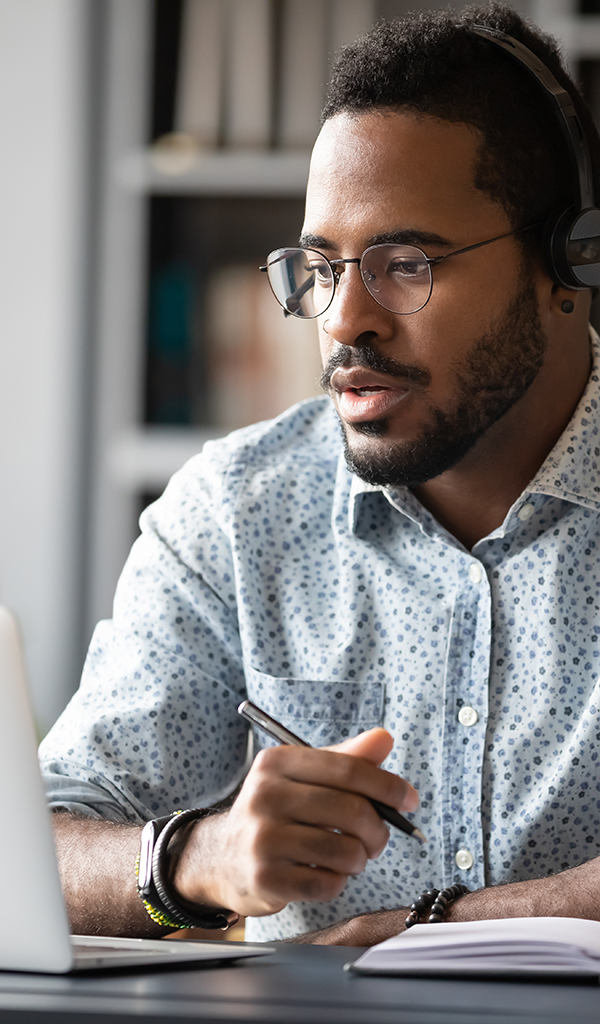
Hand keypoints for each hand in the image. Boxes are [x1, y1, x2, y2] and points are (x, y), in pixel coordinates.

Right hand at [171, 728, 417, 917]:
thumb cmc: (275, 812)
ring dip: (359, 859)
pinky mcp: (265, 879)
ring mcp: (262, 839)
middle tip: (378, 839)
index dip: (387, 785)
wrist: (221, 856)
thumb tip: (385, 739)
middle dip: (378, 830)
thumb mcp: (303, 776)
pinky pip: (327, 884)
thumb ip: (346, 759)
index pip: (347, 769)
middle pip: (351, 812)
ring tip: (350, 857)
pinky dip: (337, 883)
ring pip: (344, 852)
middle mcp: (265, 796)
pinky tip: (325, 874)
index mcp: (277, 763)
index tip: (409, 799)